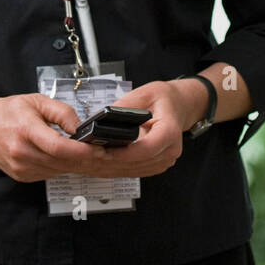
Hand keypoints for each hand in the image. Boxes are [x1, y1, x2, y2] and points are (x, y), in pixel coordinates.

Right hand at [0, 82, 191, 183]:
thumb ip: (61, 112)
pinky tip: (83, 162)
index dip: (84, 151)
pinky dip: (69, 168)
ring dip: (83, 166)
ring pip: (61, 171)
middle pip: (65, 163)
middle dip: (92, 160)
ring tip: (105, 158)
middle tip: (115, 156)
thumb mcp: (35, 101)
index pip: (61, 147)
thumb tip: (81, 126)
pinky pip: (53, 174)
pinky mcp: (24, 177)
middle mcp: (24, 155)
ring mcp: (24, 170)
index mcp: (26, 133)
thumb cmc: (8, 111)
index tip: (103, 148)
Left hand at [62, 79, 194, 179]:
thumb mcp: (145, 93)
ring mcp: (164, 161)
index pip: (147, 148)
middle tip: (87, 156)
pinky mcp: (155, 165)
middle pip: (137, 163)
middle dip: (110, 161)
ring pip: (133, 171)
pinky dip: (116, 169)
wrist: (178, 106)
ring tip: (88, 161)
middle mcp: (170, 150)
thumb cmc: (164, 99)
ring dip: (111, 168)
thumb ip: (125, 105)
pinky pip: (134, 172)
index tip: (105, 151)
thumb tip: (103, 117)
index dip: (125, 153)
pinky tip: (99, 165)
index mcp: (170, 131)